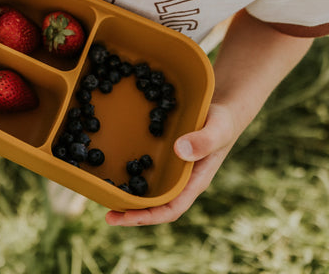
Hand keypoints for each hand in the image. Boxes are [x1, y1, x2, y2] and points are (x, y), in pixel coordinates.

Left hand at [105, 104, 237, 225]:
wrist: (222, 110)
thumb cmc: (223, 122)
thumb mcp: (218, 129)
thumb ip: (203, 141)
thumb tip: (179, 151)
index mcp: (194, 182)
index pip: (171, 209)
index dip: (148, 217)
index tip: (125, 218)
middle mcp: (180, 181)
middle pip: (156, 206)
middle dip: (133, 214)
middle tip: (107, 216)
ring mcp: (171, 171)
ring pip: (149, 191)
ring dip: (129, 197)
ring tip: (106, 198)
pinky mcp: (164, 159)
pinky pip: (146, 171)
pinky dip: (131, 174)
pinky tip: (113, 171)